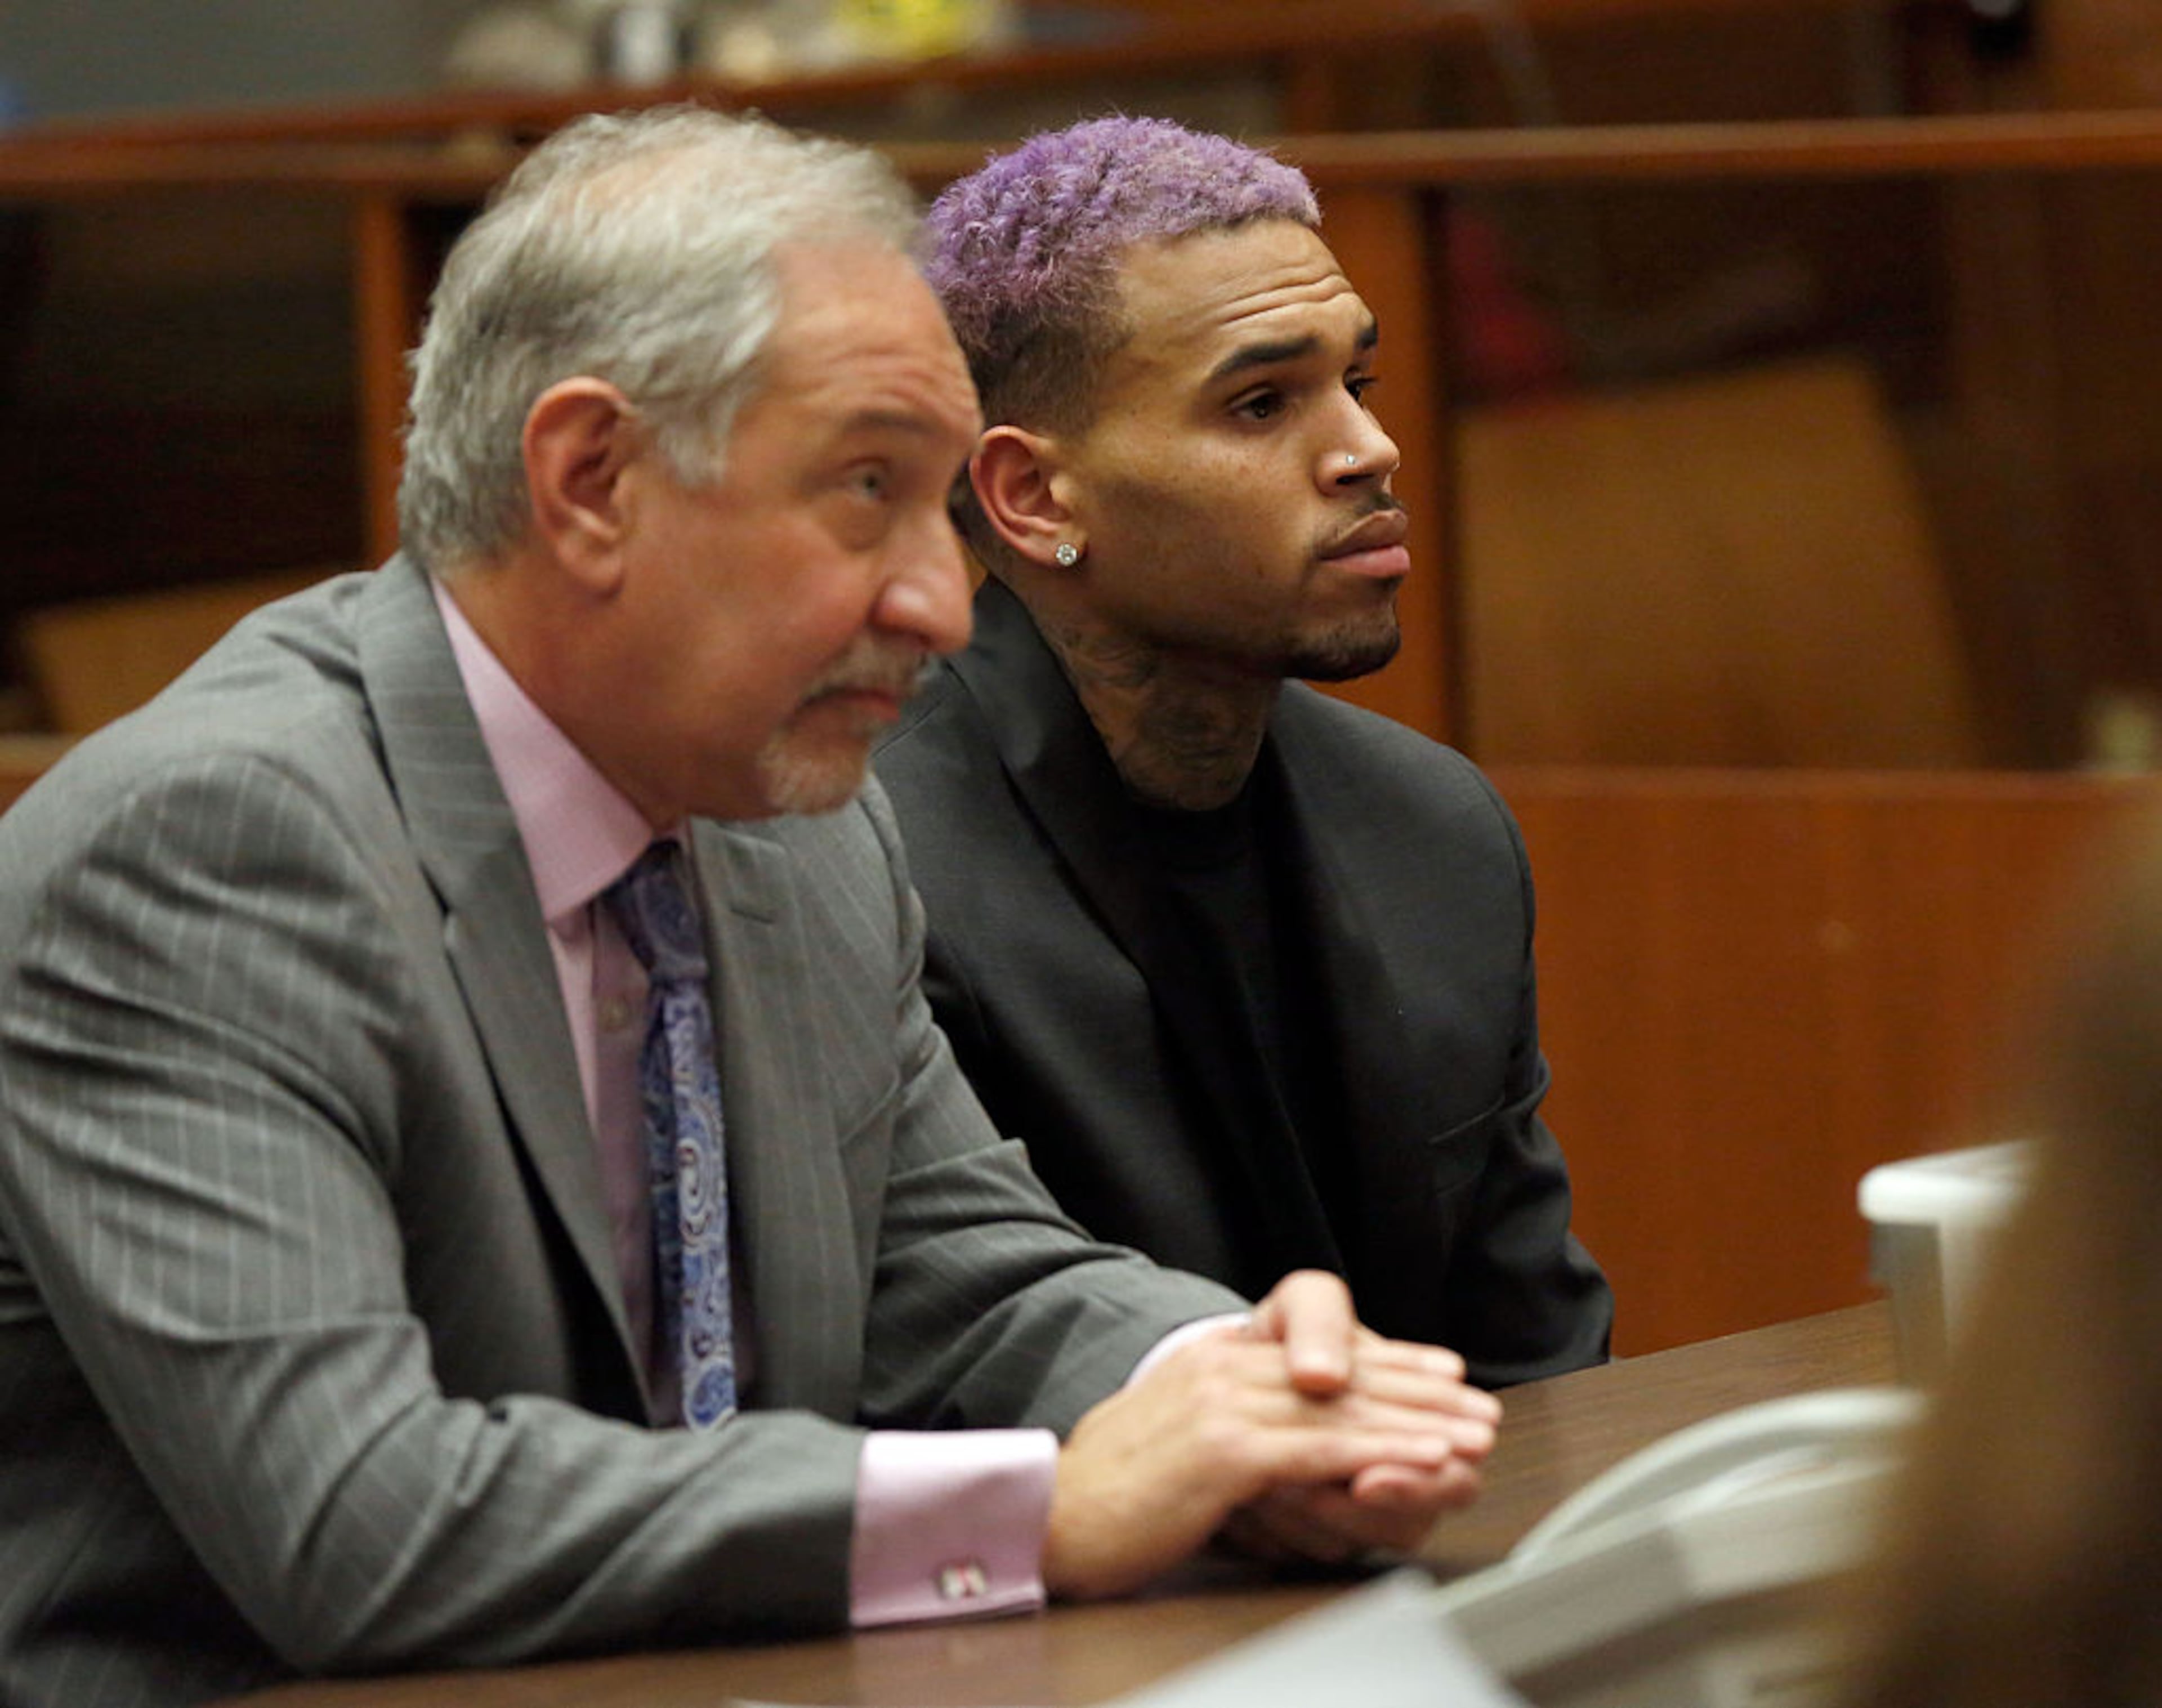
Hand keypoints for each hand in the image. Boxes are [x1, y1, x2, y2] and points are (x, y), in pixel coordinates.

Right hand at [1042, 1272, 1499, 1599]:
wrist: (1049, 1512)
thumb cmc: (1112, 1492)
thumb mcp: (1177, 1439)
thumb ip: (1229, 1424)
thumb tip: (1280, 1441)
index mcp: (1213, 1361)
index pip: (1318, 1356)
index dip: (1388, 1363)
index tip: (1443, 1374)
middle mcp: (1223, 1367)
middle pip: (1343, 1375)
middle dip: (1421, 1391)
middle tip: (1480, 1405)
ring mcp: (1225, 1405)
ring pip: (1344, 1410)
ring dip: (1419, 1423)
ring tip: (1472, 1435)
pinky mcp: (1227, 1451)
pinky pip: (1322, 1451)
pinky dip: (1383, 1455)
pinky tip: (1423, 1462)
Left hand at [1227, 1272, 1500, 1561]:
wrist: (1227, 1372)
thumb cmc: (1284, 1341)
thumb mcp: (1302, 1306)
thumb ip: (1320, 1319)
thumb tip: (1325, 1373)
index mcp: (1415, 1420)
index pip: (1453, 1476)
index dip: (1419, 1485)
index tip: (1371, 1479)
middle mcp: (1393, 1472)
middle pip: (1410, 1526)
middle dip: (1364, 1514)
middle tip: (1321, 1496)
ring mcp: (1351, 1509)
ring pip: (1352, 1545)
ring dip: (1311, 1518)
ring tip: (1271, 1492)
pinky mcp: (1307, 1531)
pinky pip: (1300, 1552)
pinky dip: (1277, 1531)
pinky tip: (1251, 1504)